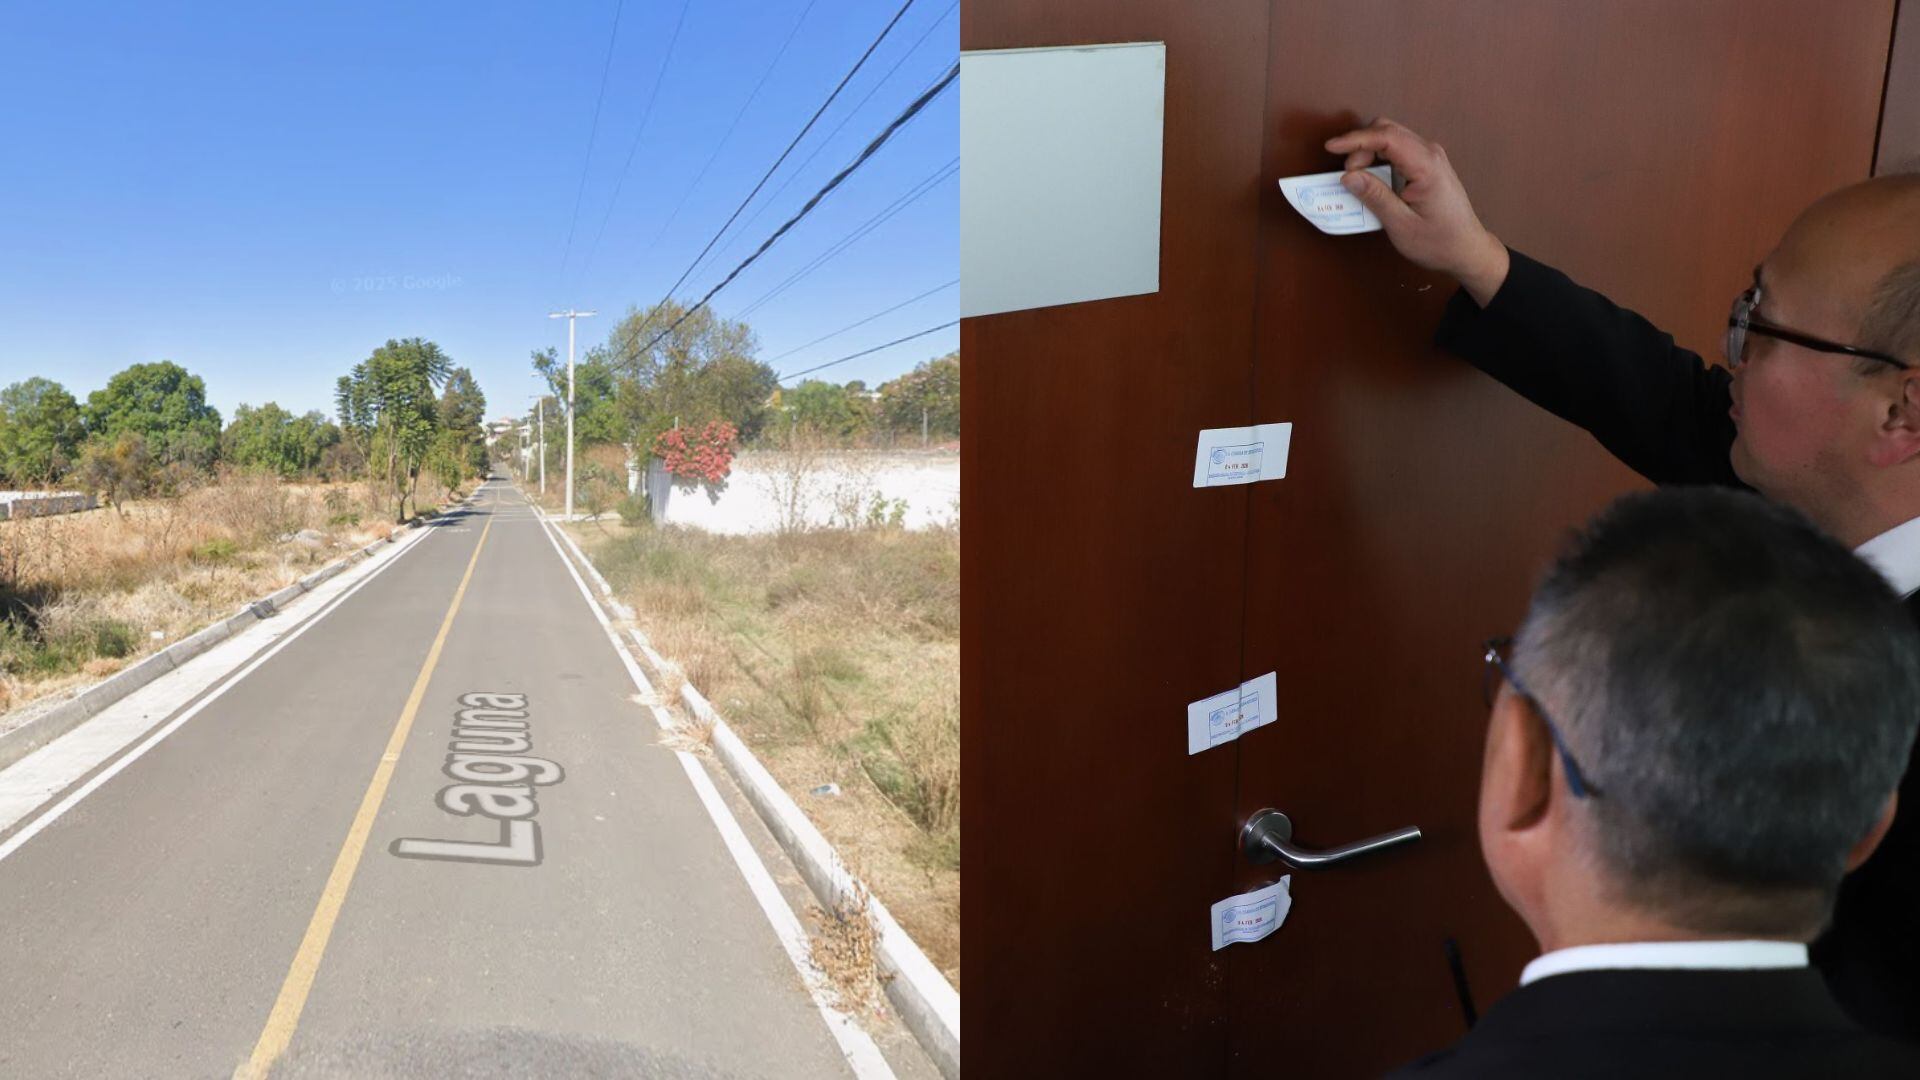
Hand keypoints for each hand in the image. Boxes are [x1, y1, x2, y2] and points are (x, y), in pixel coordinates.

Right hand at [1323, 119, 1508, 305]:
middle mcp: (1430, 153)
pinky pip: (1398, 150)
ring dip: (1368, 152)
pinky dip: (1379, 158)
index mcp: (1426, 166)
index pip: (1387, 137)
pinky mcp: (1427, 164)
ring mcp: (1430, 156)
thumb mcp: (1401, 225)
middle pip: (1388, 130)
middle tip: (1348, 175)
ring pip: (1391, 138)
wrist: (1466, 249)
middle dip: (1361, 146)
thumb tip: (1348, 176)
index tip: (1331, 147)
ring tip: (1358, 180)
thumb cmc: (1438, 241)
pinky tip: (1371, 178)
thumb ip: (1375, 197)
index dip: (1356, 139)